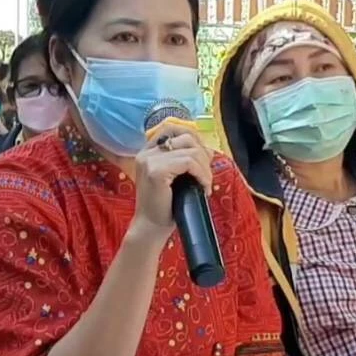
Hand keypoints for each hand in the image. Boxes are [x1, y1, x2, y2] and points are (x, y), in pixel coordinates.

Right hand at [129, 121, 213, 245]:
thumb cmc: (165, 206)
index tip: (203, 158)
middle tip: (205, 176)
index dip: (194, 139)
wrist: (152, 228)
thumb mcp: (176, 177)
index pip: (174, 128)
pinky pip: (189, 162)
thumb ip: (185, 160)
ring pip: (191, 150)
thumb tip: (209, 150)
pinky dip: (202, 174)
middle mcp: (146, 152)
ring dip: (205, 168)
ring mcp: (149, 160)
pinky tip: (203, 188)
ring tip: (205, 184)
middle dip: (203, 154)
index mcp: (148, 151)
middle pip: (186, 136)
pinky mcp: (156, 171)